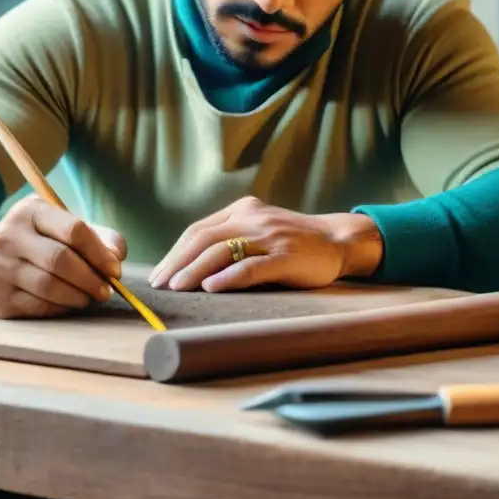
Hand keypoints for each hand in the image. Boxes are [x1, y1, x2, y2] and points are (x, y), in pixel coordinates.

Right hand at [0, 194, 126, 318]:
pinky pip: (38, 306)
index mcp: (29, 211)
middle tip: (106, 290)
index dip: (100, 253)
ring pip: (49, 287)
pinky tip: (68, 302)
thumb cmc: (37, 241)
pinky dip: (61, 307)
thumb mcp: (61, 225)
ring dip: (78, 296)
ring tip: (89, 296)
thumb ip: (97, 236)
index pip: (73, 230)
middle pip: (61, 260)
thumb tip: (117, 257)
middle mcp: (8, 237)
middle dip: (91, 278)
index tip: (115, 270)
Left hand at [148, 196, 382, 292]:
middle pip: (204, 238)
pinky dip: (228, 277)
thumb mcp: (260, 230)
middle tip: (160, 285)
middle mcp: (253, 218)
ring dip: (195, 270)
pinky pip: (251, 266)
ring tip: (177, 287)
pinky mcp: (286, 256)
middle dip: (178, 262)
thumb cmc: (294, 241)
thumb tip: (191, 266)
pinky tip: (211, 287)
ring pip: (221, 250)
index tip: (160, 274)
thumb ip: (232, 239)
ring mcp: (269, 236)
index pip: (198, 230)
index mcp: (243, 210)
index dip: (176, 252)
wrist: (339, 240)